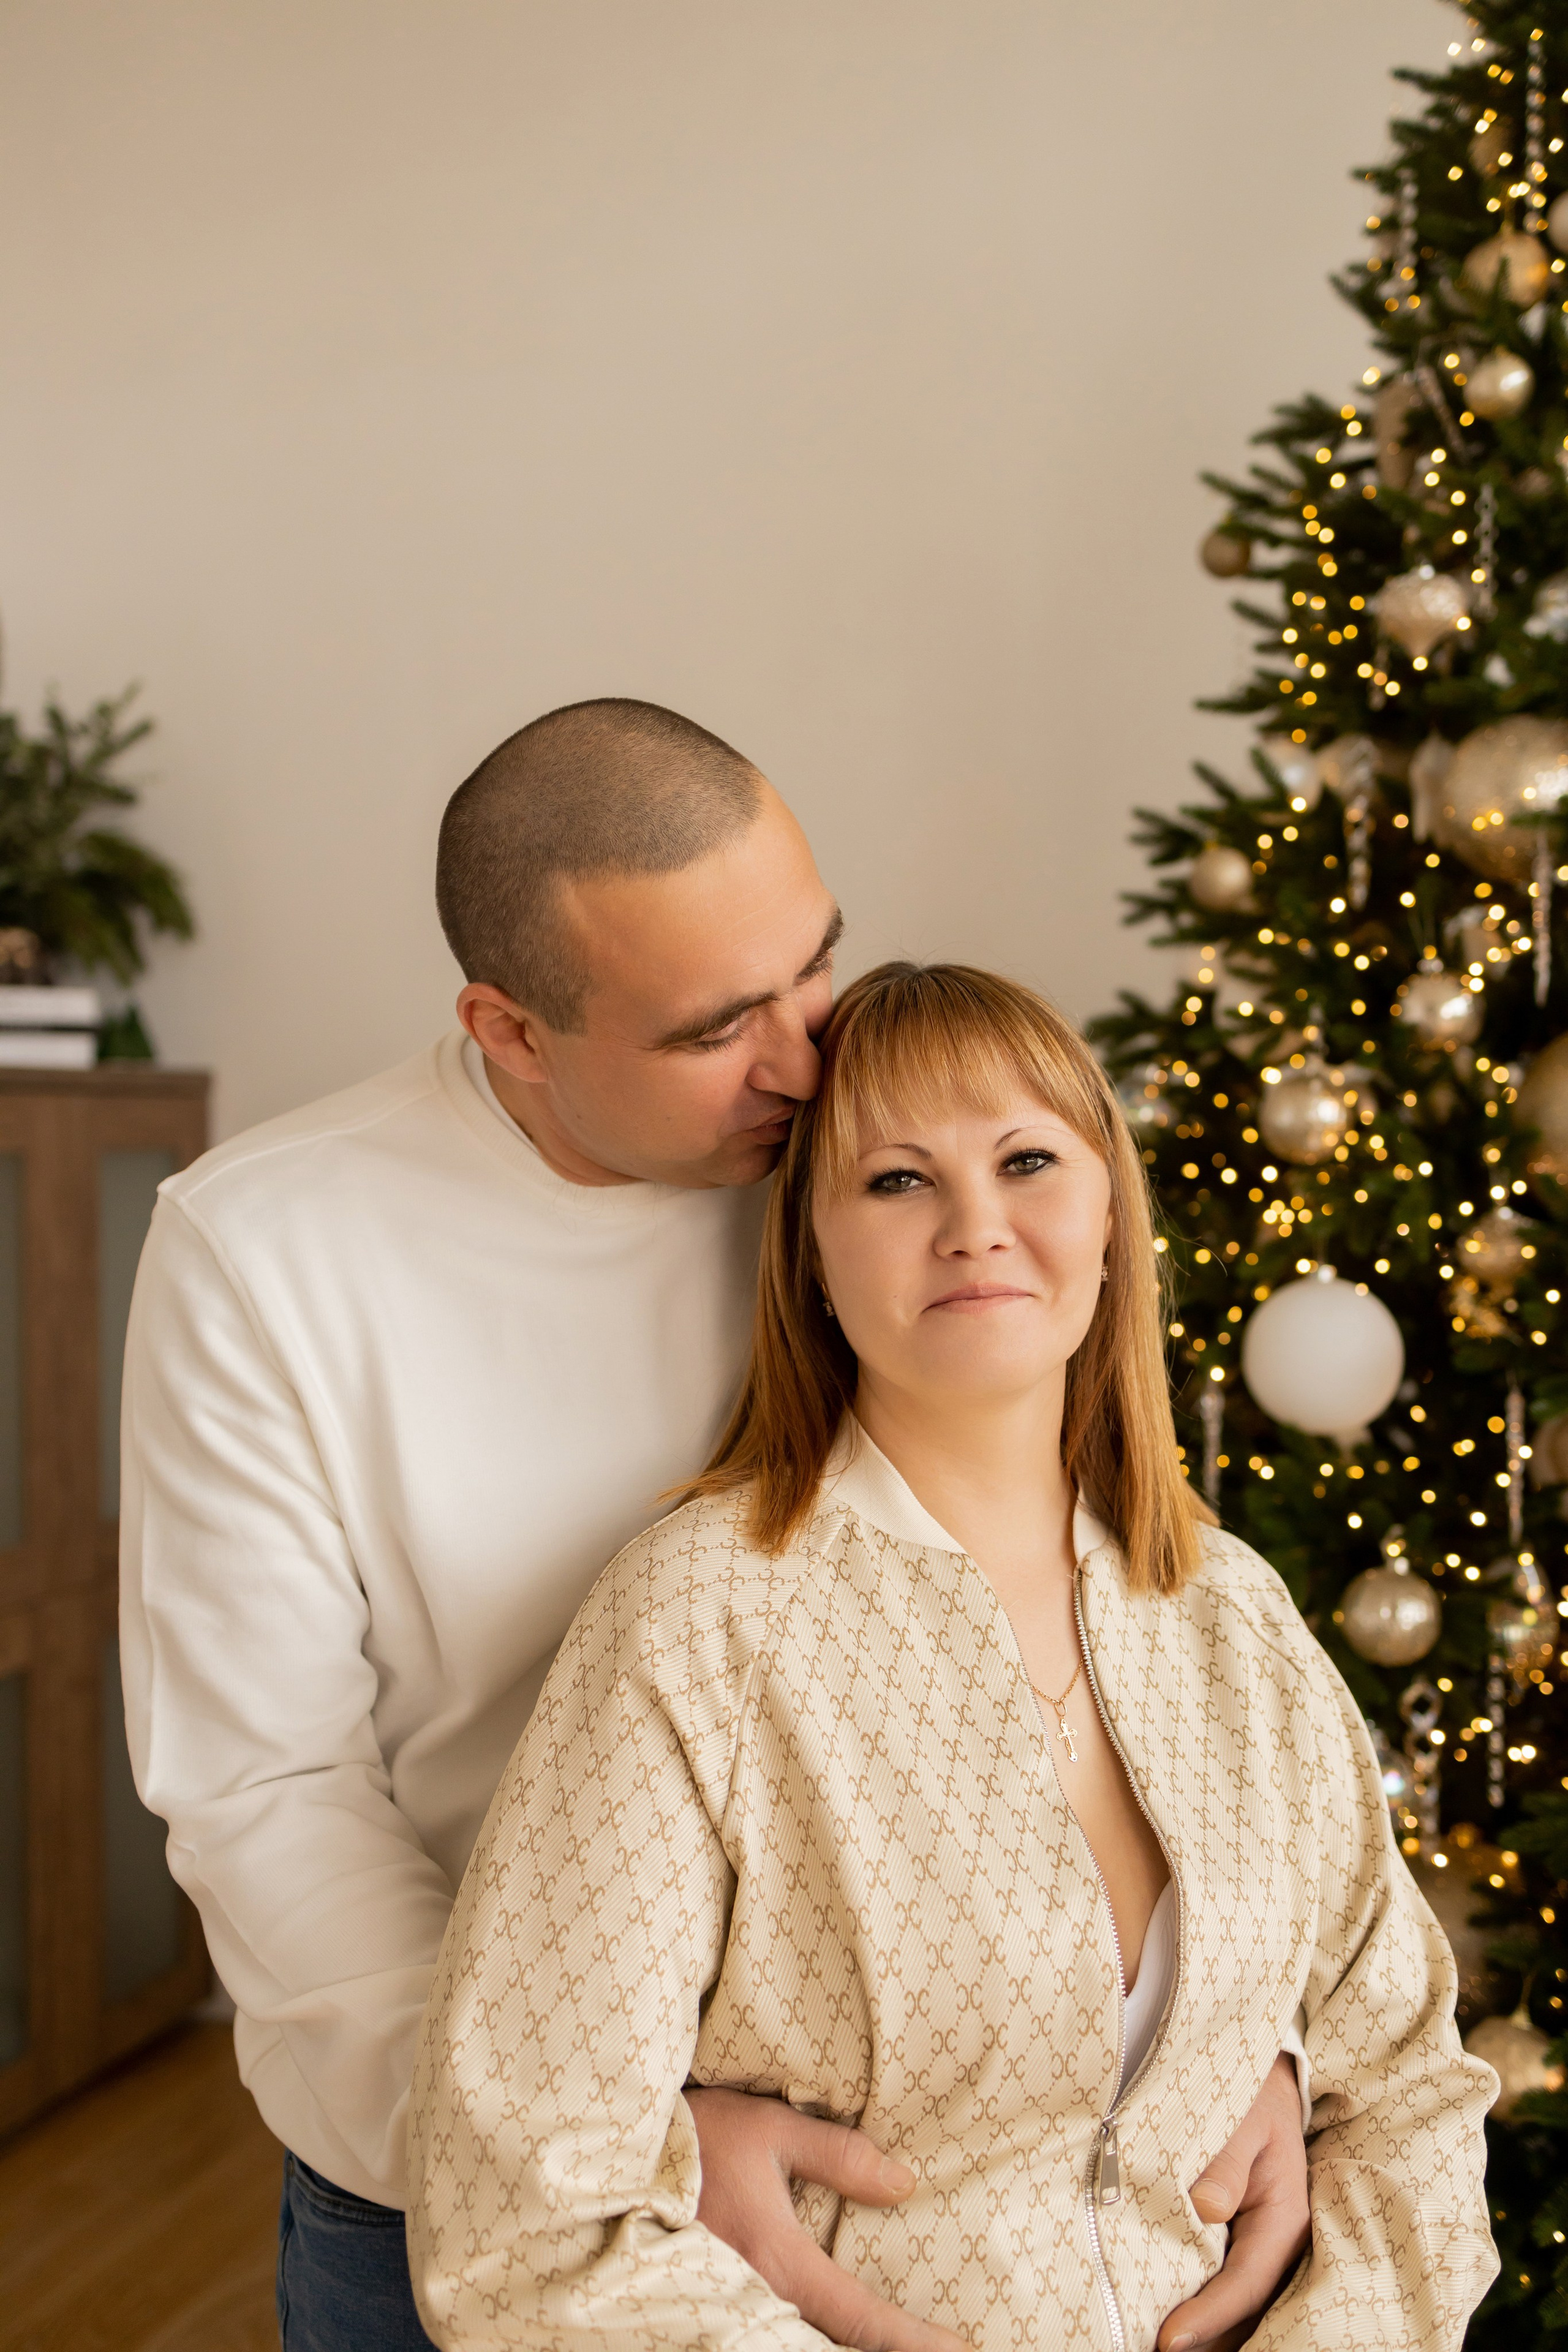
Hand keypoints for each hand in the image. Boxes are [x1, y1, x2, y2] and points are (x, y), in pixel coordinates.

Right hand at [688, 2086, 966, 2351]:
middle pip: (833, 2349)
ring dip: (842, 2345)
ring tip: (889, 2341)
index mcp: (779, 2260)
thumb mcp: (771, 2130)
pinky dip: (808, 2339)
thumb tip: (904, 2182)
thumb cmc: (699, 2137)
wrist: (621, 2158)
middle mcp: (758, 2299)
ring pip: (799, 2345)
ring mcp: (731, 2308)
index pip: (861, 2319)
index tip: (961, 2351)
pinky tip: (828, 2334)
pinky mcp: (712, 2304)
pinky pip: (769, 2336)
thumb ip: (841, 2156)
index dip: (914, 2342)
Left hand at [1156, 2053, 1310, 2351]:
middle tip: (1149, 2348)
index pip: (1246, 2284)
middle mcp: (1275, 2244)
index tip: (1168, 2339)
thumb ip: (1226, 2161)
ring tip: (1149, 2341)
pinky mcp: (1237, 2243)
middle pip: (1241, 2310)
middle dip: (1203, 2338)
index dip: (1209, 2315)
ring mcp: (1256, 2247)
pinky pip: (1219, 2284)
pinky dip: (1196, 2305)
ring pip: (1232, 2306)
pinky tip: (1162, 2315)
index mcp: (1284, 2218)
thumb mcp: (1245, 2119)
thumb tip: (1206, 2209)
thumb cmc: (1253, 2097)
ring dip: (1201, 2330)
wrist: (1265, 2084)